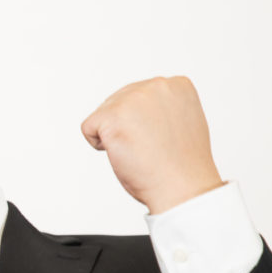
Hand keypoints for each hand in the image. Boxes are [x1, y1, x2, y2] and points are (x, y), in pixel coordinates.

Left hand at [80, 76, 223, 214]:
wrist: (182, 188)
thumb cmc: (181, 165)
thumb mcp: (180, 121)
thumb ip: (161, 106)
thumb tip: (136, 108)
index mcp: (177, 84)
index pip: (138, 96)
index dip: (144, 123)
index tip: (163, 139)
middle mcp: (156, 85)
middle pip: (118, 102)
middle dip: (127, 128)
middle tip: (150, 148)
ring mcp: (134, 98)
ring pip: (103, 115)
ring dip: (115, 136)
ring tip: (141, 151)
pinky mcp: (113, 116)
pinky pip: (88, 128)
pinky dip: (99, 145)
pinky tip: (124, 154)